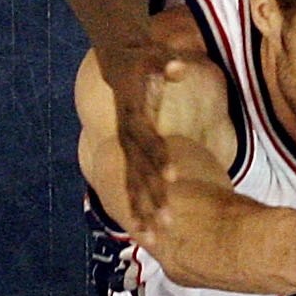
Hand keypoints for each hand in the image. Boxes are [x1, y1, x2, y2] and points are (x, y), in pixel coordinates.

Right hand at [105, 43, 183, 232]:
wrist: (117, 61)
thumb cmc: (141, 59)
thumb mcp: (153, 57)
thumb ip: (166, 65)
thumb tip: (178, 67)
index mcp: (134, 117)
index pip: (148, 141)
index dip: (159, 159)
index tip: (174, 179)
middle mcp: (126, 137)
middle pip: (139, 172)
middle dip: (153, 198)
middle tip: (168, 223)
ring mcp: (124, 148)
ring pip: (131, 185)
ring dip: (142, 212)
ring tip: (154, 239)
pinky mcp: (127, 154)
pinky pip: (129, 184)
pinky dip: (136, 208)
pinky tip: (144, 231)